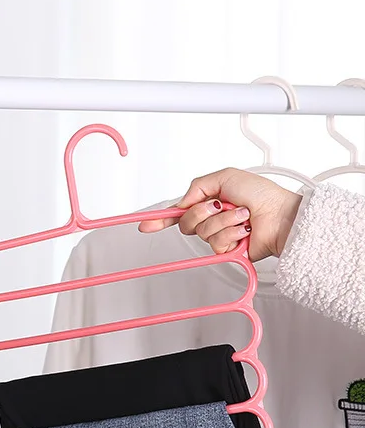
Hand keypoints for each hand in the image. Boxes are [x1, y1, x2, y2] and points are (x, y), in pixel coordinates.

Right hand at [138, 168, 302, 260]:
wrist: (281, 216)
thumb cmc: (262, 194)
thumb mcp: (225, 177)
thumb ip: (198, 186)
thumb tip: (182, 203)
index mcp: (210, 201)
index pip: (179, 212)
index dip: (161, 219)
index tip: (145, 225)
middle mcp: (213, 219)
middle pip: (187, 223)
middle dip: (202, 212)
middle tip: (220, 206)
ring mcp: (220, 235)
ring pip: (203, 233)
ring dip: (224, 221)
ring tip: (242, 216)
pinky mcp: (228, 250)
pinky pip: (217, 244)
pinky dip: (231, 234)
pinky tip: (244, 230)